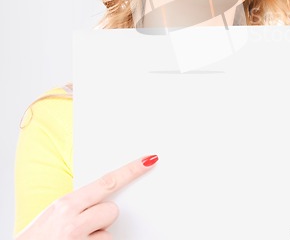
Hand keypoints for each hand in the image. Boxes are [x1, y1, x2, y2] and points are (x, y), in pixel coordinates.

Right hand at [15, 155, 158, 239]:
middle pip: (112, 211)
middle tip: (83, 227)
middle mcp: (73, 221)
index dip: (131, 171)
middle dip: (102, 219)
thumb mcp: (55, 213)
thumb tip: (103, 197)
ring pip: (108, 233)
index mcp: (66, 204)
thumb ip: (79, 204)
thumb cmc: (38, 238)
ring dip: (98, 238)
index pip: (107, 181)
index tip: (148, 160)